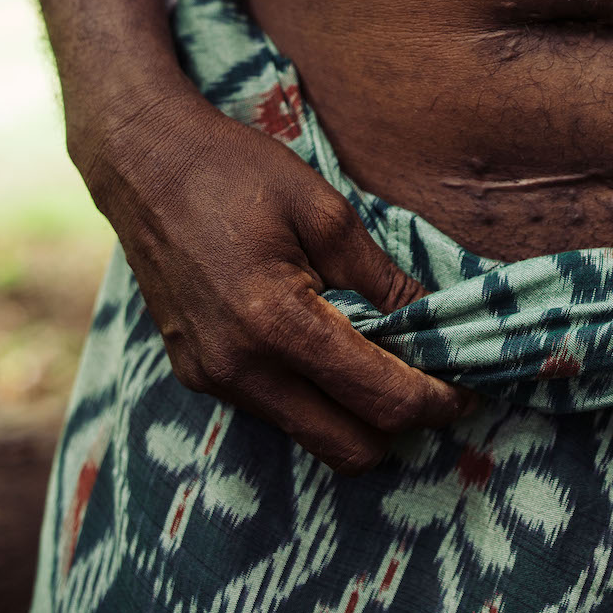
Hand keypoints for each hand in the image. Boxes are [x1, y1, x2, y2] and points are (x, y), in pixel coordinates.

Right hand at [79, 83, 474, 473]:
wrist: (145, 164)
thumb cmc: (238, 173)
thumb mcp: (326, 212)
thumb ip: (383, 278)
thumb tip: (436, 321)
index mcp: (277, 324)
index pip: (379, 398)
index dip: (436, 402)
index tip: (467, 391)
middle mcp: (240, 369)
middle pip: (349, 448)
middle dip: (401, 425)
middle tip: (430, 382)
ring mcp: (213, 379)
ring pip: (311, 435)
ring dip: (356, 413)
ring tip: (383, 360)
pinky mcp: (197, 375)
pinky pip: (275, 410)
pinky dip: (313, 396)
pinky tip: (328, 348)